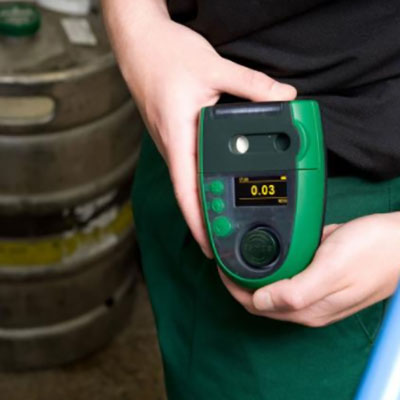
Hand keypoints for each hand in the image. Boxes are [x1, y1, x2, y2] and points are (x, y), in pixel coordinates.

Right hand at [103, 3, 296, 256]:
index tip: (211, 247)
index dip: (199, 224)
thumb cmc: (163, 57)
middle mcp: (173, 147)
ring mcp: (172, 143)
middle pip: (189, 195)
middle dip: (207, 221)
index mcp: (178, 137)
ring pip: (189, 183)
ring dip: (206, 202)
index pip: (187, 193)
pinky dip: (204, 181)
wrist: (139, 45)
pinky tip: (218, 181)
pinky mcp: (175, 136)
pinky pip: (190, 167)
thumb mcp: (213, 67)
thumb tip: (284, 96)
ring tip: (228, 218)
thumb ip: (252, 84)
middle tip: (230, 238)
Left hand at [219, 213, 399, 325]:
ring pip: (271, 288)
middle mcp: (307, 304)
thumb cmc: (371, 253)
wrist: (397, 240)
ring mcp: (312, 291)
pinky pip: (285, 276)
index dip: (235, 288)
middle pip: (260, 299)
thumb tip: (259, 301)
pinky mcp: (316, 276)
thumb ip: (296, 291)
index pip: (257, 306)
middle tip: (226, 257)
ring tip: (238, 253)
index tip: (223, 266)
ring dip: (252, 275)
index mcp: (308, 308)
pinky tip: (264, 253)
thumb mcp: (332, 270)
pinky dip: (269, 267)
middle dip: (238, 282)